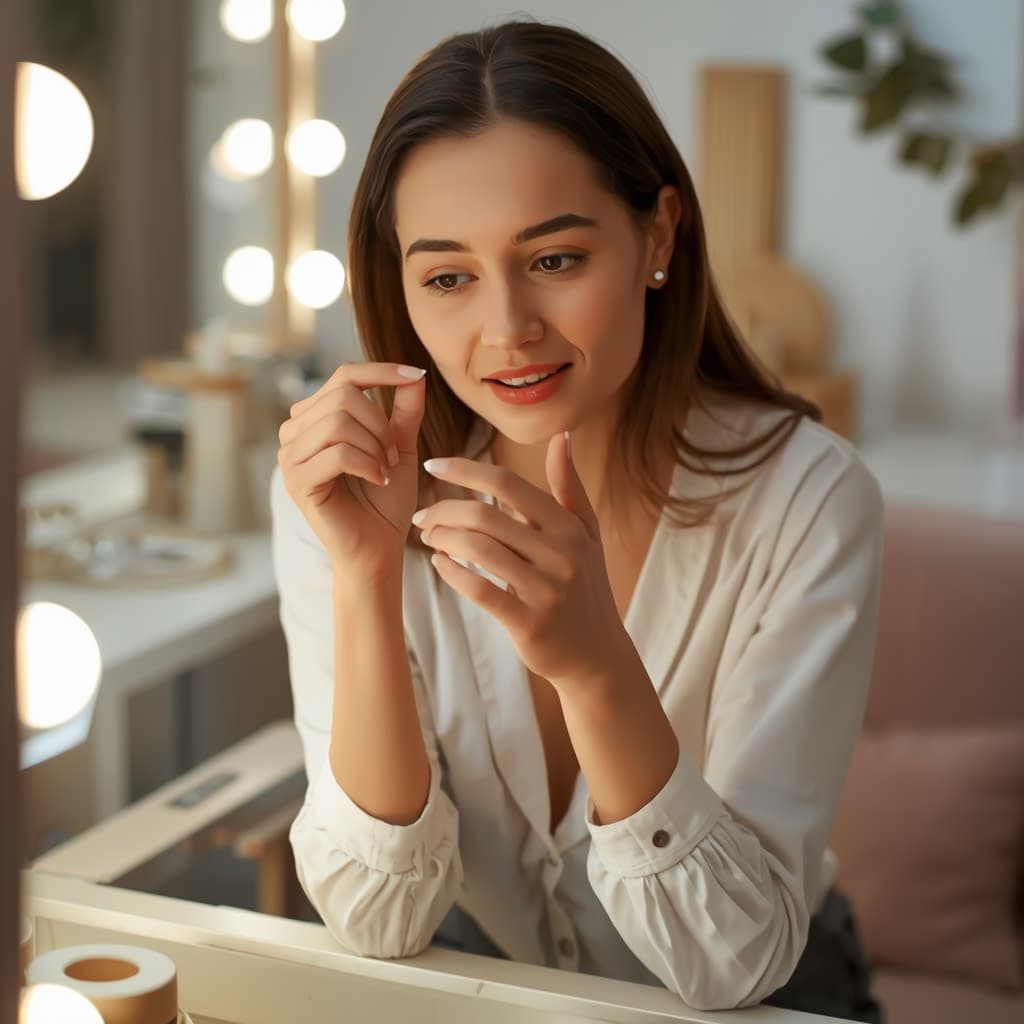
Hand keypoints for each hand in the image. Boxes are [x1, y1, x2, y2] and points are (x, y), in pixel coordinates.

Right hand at [277, 362, 426, 579]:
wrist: (378, 547)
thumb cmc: (386, 500)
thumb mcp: (400, 447)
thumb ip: (405, 411)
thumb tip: (415, 373)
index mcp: (314, 418)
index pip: (344, 376)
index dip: (381, 372)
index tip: (417, 375)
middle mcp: (294, 432)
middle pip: (344, 396)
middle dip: (381, 425)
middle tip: (394, 456)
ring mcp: (289, 457)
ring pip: (340, 423)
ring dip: (376, 447)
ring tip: (386, 469)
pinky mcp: (297, 481)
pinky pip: (338, 453)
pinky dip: (368, 464)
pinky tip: (378, 480)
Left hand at [413, 432, 626, 685]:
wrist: (597, 656)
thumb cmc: (585, 587)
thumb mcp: (586, 536)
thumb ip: (569, 487)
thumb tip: (562, 437)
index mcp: (568, 527)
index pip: (508, 484)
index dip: (465, 469)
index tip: (432, 464)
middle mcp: (561, 554)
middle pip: (485, 516)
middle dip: (444, 509)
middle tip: (423, 515)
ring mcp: (546, 590)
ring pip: (478, 550)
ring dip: (443, 539)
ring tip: (429, 537)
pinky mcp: (529, 623)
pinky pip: (481, 590)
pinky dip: (453, 573)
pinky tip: (439, 563)